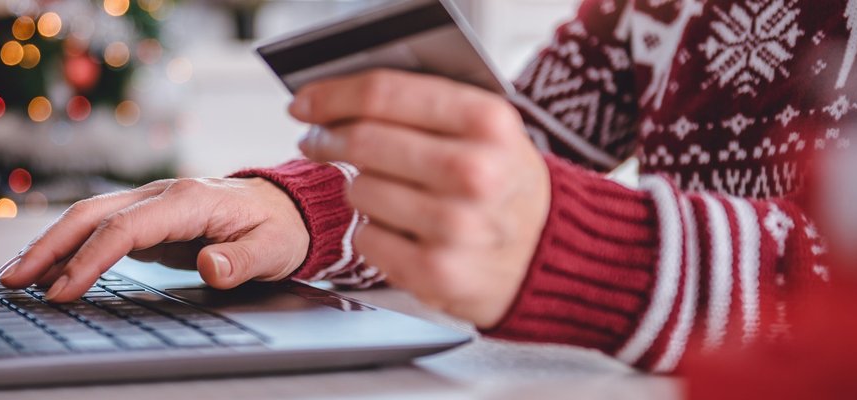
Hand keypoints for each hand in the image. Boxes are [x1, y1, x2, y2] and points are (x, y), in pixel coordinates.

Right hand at [0, 178, 309, 301]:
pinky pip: (100, 229)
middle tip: (13, 280)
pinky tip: (48, 269)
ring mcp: (151, 203)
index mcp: (189, 200)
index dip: (90, 259)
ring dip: (50, 245)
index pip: (126, 228)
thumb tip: (210, 265)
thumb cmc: (279, 228)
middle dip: (49, 247)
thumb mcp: (273, 250)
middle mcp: (162, 194)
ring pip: (88, 217)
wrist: (286, 207)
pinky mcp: (147, 217)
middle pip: (92, 214)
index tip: (63, 290)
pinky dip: (69, 247)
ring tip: (14, 275)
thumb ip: (241, 260)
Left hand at [292, 69, 550, 328]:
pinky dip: (372, 232)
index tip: (306, 103)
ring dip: (359, 188)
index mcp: (487, 122)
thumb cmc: (505, 185)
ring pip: (359, 190)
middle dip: (328, 139)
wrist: (550, 254)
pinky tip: (399, 229)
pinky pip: (366, 238)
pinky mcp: (436, 272)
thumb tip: (339, 98)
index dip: (332, 95)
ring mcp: (456, 226)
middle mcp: (475, 172)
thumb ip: (424, 106)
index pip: (384, 94)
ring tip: (387, 192)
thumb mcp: (488, 129)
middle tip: (320, 142)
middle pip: (363, 141)